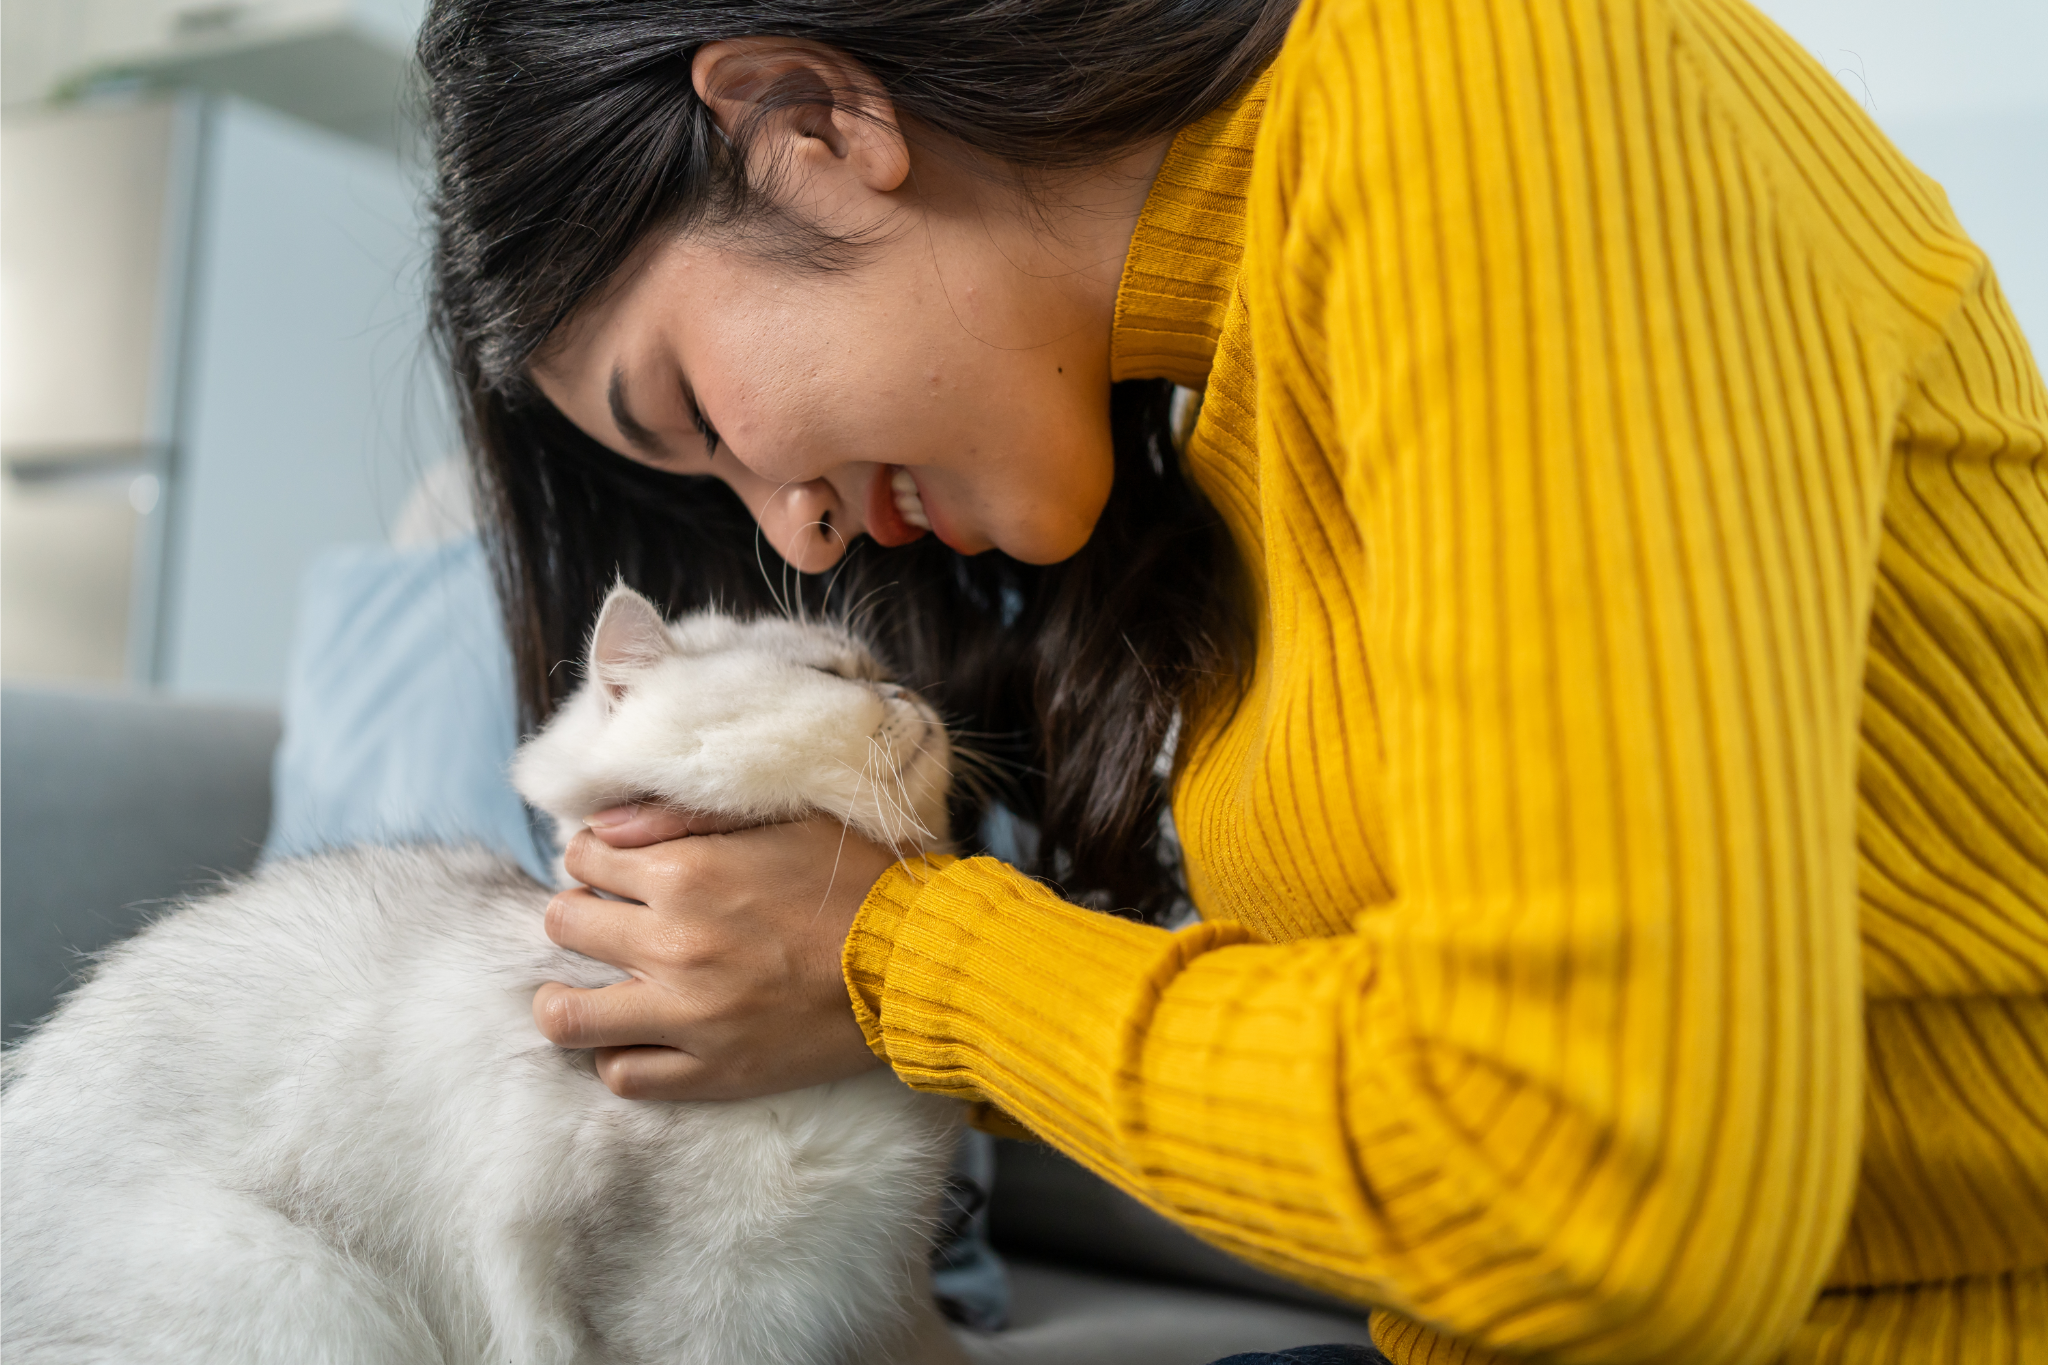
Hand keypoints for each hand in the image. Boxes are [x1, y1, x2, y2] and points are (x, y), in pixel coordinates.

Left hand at [532, 805, 897, 1099]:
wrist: (921, 963)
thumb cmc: (863, 881)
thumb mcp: (785, 818)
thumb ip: (686, 815)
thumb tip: (604, 828)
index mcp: (686, 871)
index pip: (584, 859)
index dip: (595, 859)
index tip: (617, 869)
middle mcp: (672, 943)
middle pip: (564, 925)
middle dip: (579, 914)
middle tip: (608, 920)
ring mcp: (687, 1015)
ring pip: (569, 1016)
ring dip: (564, 998)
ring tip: (578, 993)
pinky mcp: (712, 1071)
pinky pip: (624, 1076)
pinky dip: (616, 1057)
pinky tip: (634, 1038)